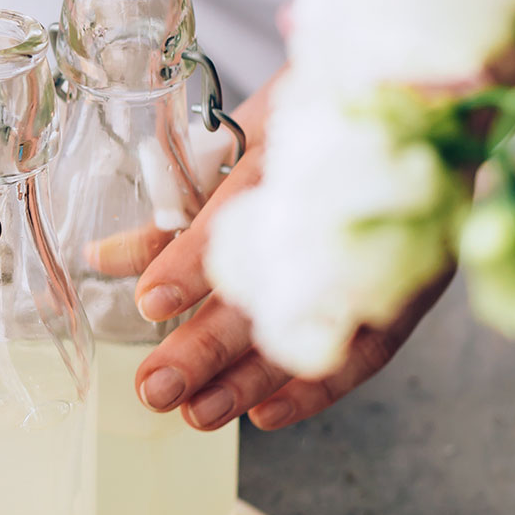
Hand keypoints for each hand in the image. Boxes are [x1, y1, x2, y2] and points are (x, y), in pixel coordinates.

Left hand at [131, 72, 451, 431]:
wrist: (410, 99)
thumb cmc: (308, 124)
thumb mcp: (237, 150)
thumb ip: (176, 214)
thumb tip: (103, 258)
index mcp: (293, 150)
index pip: (238, 212)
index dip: (193, 262)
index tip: (148, 302)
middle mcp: (339, 201)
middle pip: (270, 286)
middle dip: (207, 345)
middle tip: (154, 385)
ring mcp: (382, 245)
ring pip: (313, 324)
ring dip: (250, 378)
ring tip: (195, 413)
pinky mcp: (410, 284)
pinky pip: (365, 349)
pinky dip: (314, 387)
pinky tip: (265, 415)